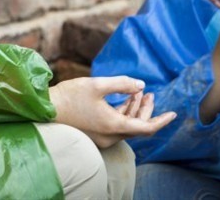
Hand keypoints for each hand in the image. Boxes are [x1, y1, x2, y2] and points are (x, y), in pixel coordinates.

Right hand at [49, 76, 175, 148]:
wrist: (45, 109)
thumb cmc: (70, 96)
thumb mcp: (97, 84)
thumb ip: (122, 84)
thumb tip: (141, 85)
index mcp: (113, 125)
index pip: (146, 127)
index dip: (161, 120)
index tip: (174, 114)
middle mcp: (110, 136)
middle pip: (137, 126)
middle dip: (146, 109)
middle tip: (150, 93)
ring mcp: (102, 137)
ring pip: (126, 126)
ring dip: (134, 110)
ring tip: (139, 92)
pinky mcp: (96, 134)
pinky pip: (116, 126)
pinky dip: (123, 113)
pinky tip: (124, 99)